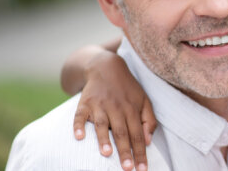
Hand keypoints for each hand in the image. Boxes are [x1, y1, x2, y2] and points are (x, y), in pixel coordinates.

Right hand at [72, 51, 156, 170]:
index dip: (140, 153)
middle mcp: (116, 108)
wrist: (106, 67)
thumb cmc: (128, 89)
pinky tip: (79, 137)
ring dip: (103, 139)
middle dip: (125, 152)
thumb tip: (147, 142)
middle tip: (127, 169)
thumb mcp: (144, 101)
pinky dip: (78, 126)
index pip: (138, 135)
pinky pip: (80, 115)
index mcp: (132, 109)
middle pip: (121, 133)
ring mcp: (99, 105)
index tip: (142, 169)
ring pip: (102, 124)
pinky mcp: (84, 103)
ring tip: (107, 154)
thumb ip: (149, 121)